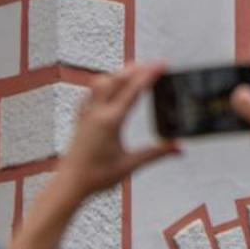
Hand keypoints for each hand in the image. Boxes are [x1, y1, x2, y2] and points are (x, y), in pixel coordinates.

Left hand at [58, 61, 175, 194]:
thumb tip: (180, 148)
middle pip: (116, 80)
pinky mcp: (80, 119)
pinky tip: (107, 87)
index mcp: (110, 121)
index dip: (149, 75)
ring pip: (100, 83)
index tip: (162, 64)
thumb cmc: (97, 176)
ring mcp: (86, 114)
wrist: (69, 184)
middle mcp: (97, 113)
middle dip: (136, 69)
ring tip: (133, 71)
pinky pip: (89, 94)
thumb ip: (157, 153)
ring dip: (118, 74)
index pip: (133, 90)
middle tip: (153, 65)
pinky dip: (102, 85)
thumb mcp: (131, 165)